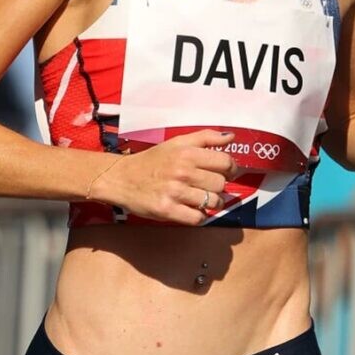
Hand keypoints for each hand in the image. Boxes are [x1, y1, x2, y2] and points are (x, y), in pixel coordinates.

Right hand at [95, 129, 238, 224]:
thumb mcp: (177, 143)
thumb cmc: (153, 160)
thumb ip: (206, 138)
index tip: (227, 172)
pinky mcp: (167, 210)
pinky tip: (192, 209)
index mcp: (187, 153)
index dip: (231, 168)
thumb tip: (231, 137)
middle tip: (210, 186)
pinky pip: (197, 218)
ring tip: (202, 198)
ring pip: (212, 202)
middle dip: (219, 186)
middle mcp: (182, 172)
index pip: (225, 162)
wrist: (122, 178)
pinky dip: (199, 216)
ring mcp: (174, 192)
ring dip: (211, 203)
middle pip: (221, 184)